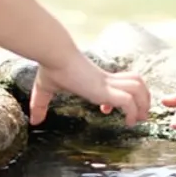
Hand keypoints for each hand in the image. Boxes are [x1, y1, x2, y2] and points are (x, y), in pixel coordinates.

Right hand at [30, 51, 150, 126]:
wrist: (54, 55)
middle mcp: (106, 79)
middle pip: (137, 82)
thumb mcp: (44, 89)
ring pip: (138, 89)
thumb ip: (40, 105)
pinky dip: (133, 112)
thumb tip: (33, 121)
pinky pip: (128, 101)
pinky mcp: (105, 89)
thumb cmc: (51, 67)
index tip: (107, 109)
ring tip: (139, 119)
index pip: (120, 82)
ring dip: (142, 105)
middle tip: (140, 115)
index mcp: (97, 78)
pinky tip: (128, 121)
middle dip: (143, 99)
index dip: (122, 95)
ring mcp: (107, 83)